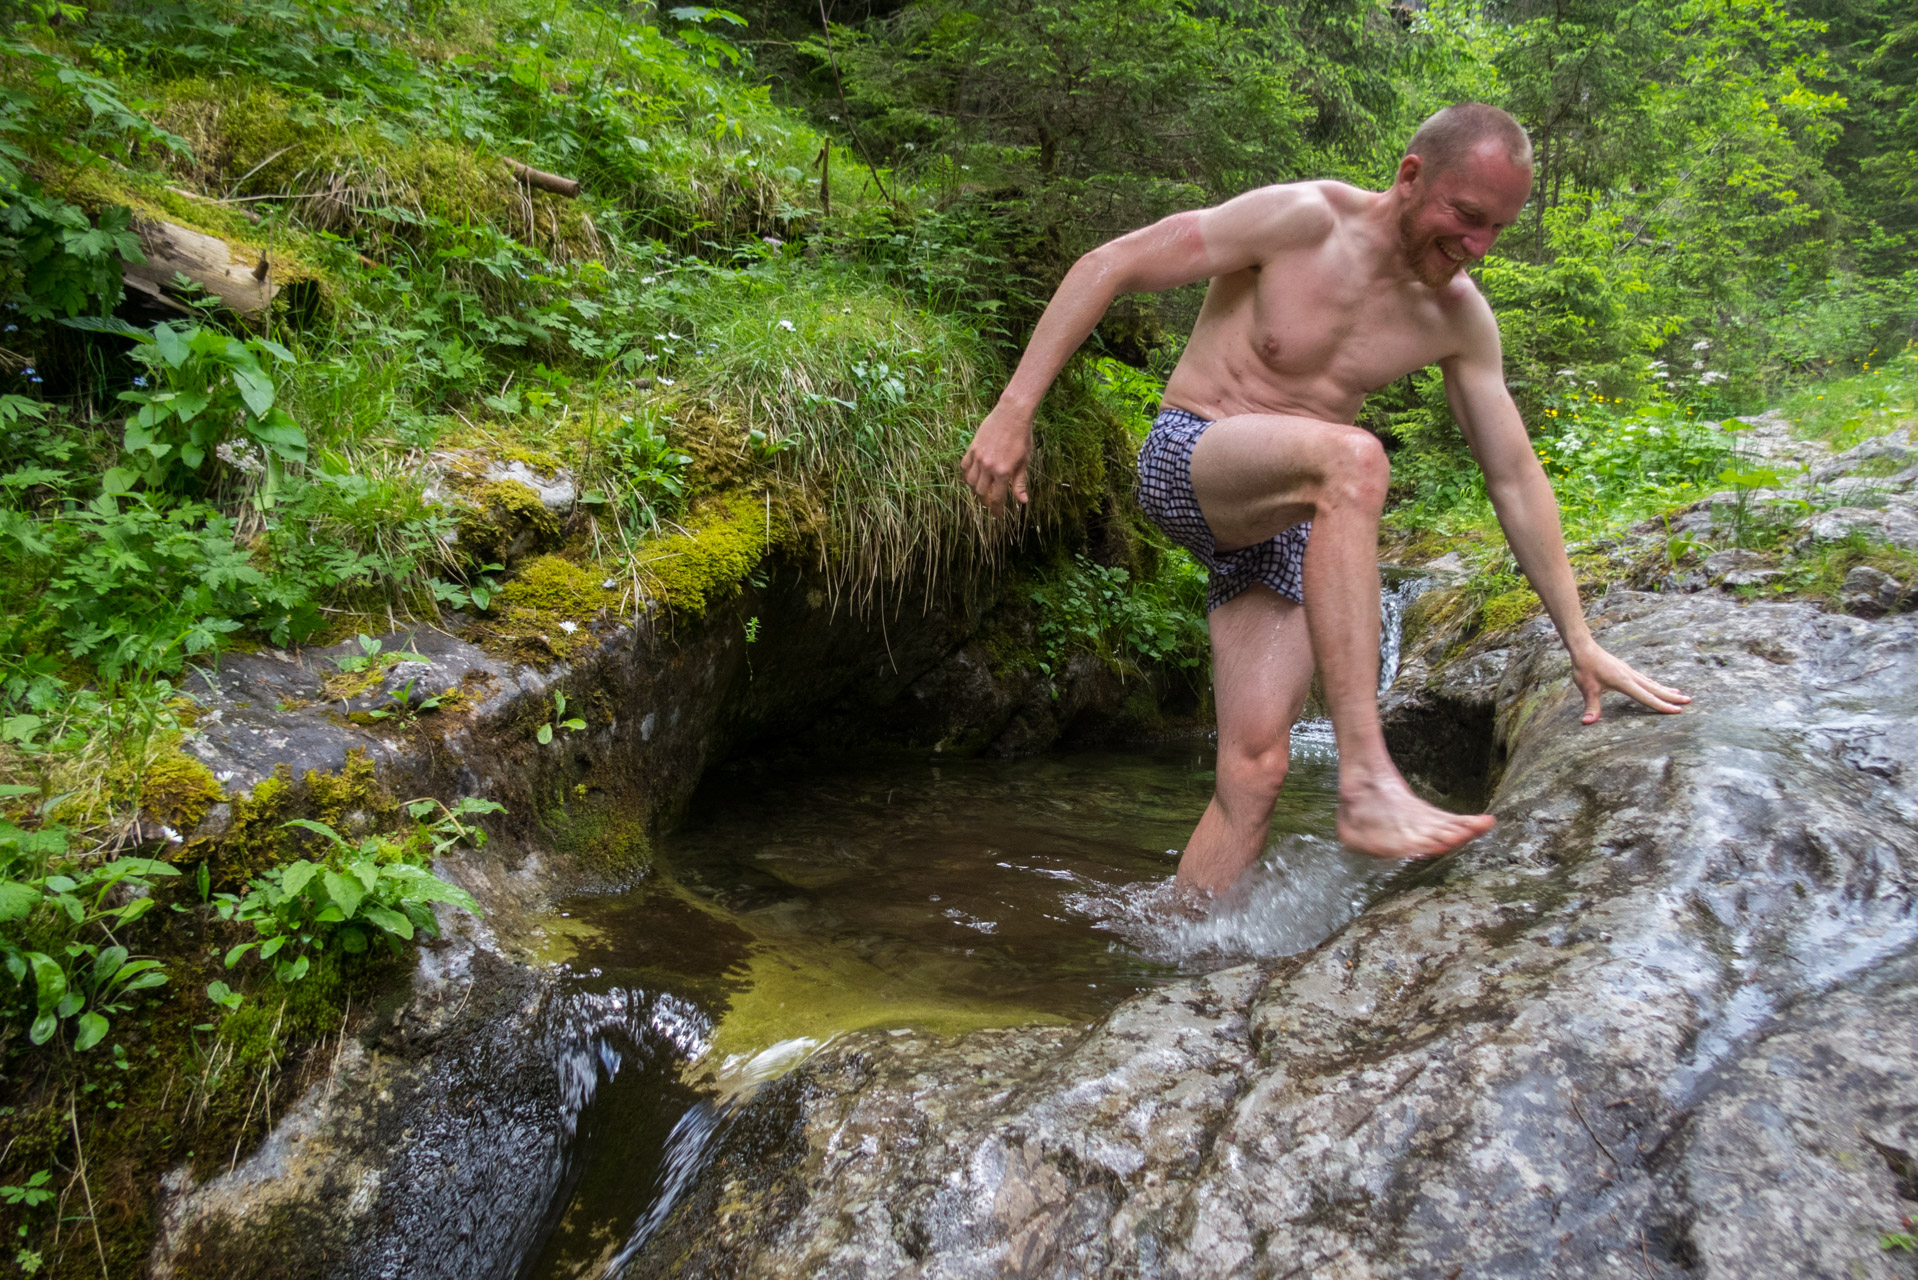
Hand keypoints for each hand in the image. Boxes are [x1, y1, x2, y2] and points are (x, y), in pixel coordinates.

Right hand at [961, 403, 1031, 515]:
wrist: (1012, 414)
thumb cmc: (1022, 437)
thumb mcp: (1024, 461)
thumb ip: (1020, 482)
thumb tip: (1022, 501)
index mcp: (1003, 472)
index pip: (997, 498)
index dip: (996, 510)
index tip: (997, 516)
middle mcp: (989, 467)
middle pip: (981, 492)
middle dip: (985, 501)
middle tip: (990, 504)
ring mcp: (978, 457)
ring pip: (970, 481)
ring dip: (975, 490)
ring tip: (981, 491)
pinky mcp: (972, 448)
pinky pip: (964, 466)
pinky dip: (967, 475)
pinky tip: (972, 477)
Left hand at [1570, 646, 1690, 723]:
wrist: (1584, 647)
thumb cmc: (1585, 667)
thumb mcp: (1586, 689)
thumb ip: (1591, 706)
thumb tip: (1587, 723)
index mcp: (1624, 682)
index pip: (1647, 697)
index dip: (1662, 705)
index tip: (1677, 710)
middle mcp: (1631, 676)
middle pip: (1655, 688)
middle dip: (1672, 696)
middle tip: (1689, 700)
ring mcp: (1630, 672)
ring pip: (1652, 683)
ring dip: (1666, 690)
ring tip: (1680, 694)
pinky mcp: (1626, 670)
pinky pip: (1646, 679)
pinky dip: (1655, 684)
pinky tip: (1658, 687)